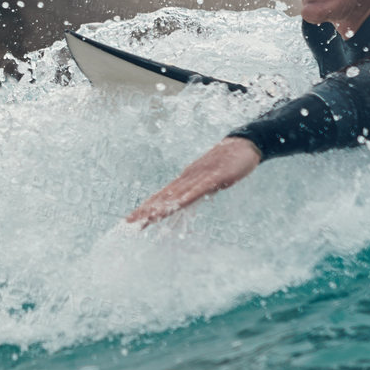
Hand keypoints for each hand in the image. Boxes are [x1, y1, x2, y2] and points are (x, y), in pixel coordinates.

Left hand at [125, 137, 261, 226]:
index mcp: (185, 182)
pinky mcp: (215, 177)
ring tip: (146, 218)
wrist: (243, 144)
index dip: (145, 210)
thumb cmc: (226, 164)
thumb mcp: (209, 182)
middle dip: (145, 212)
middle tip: (127, 224)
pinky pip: (199, 189)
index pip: (161, 198)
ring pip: (177, 195)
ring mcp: (200, 177)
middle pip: (163, 198)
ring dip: (161, 207)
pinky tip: (177, 204)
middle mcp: (187, 179)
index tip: (130, 222)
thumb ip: (196, 192)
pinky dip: (187, 197)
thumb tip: (185, 202)